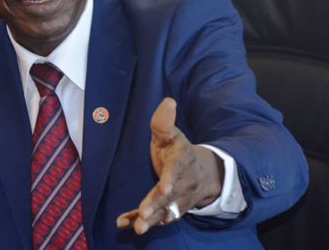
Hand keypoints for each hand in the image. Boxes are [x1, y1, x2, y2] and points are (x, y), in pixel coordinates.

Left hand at [116, 97, 223, 233]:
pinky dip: (143, 222)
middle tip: (144, 213)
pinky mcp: (170, 209)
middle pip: (170, 195)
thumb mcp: (171, 135)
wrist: (204, 174)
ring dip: (152, 218)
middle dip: (157, 204)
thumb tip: (168, 101)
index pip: (177, 168)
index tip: (165, 188)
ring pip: (166, 210)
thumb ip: (164, 122)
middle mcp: (183, 182)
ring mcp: (178, 198)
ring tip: (138, 227)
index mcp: (182, 159)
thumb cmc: (178, 151)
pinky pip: (158, 218)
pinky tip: (123, 224)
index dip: (171, 178)